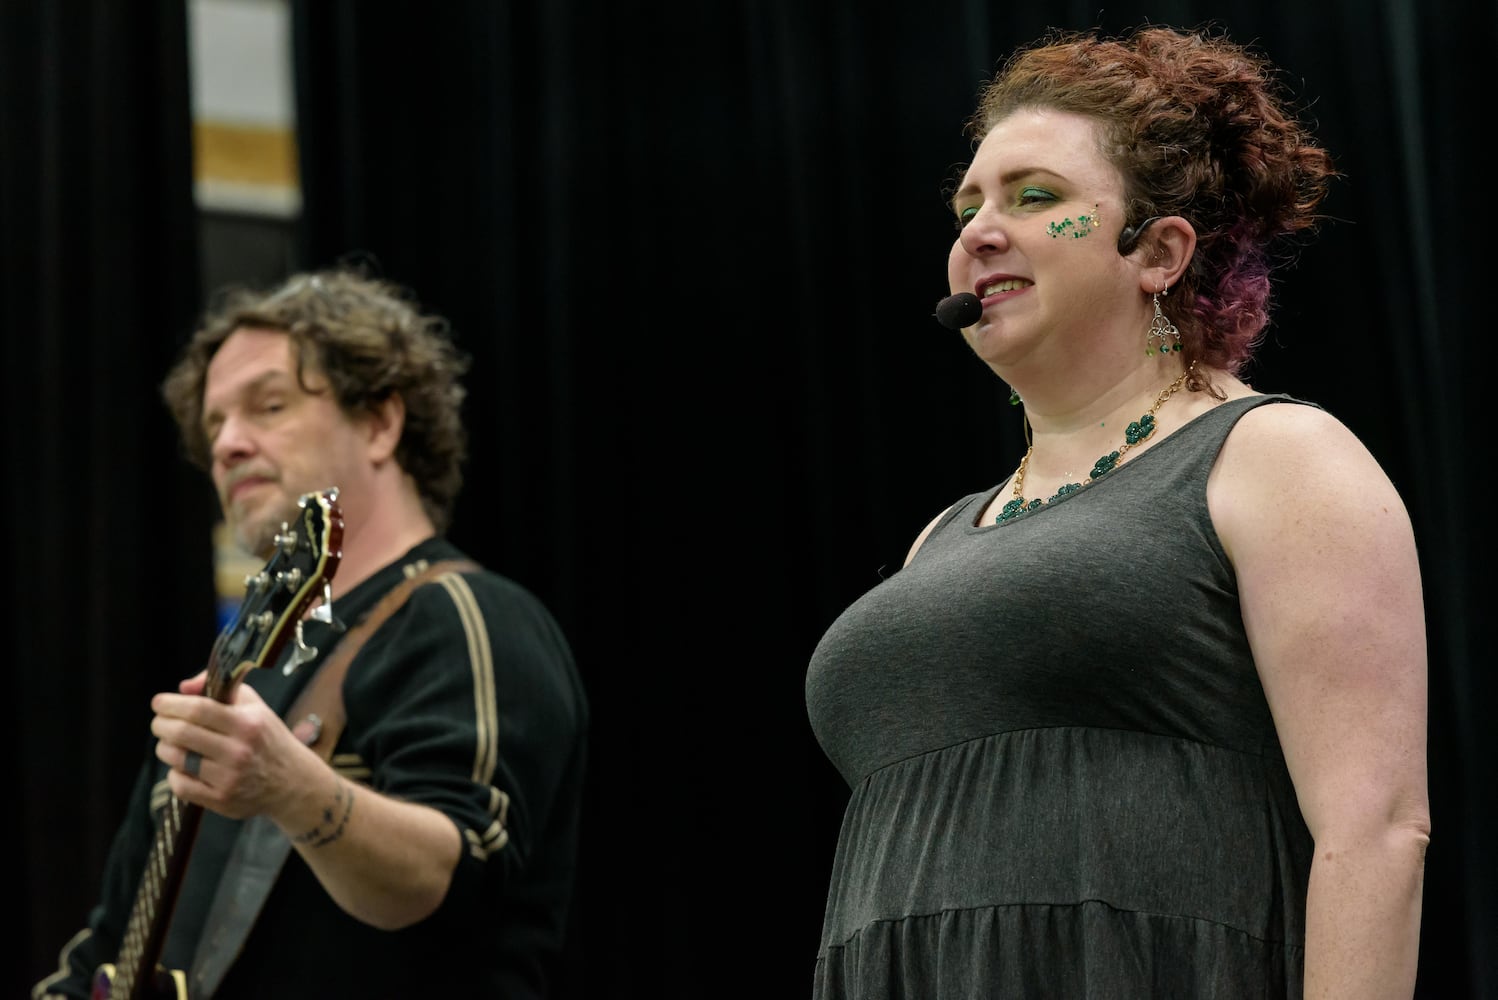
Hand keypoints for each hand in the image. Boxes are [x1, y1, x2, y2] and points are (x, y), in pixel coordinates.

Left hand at [151, 671, 318, 818]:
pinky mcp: (221, 800)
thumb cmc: (268, 739)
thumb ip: (221, 689)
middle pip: (182, 733)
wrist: (293, 781)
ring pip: (177, 759)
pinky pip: (180, 785)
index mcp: (248, 723)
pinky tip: (184, 767)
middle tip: (159, 722)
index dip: (171, 704)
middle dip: (161, 725)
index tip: (159, 702)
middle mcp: (239, 751)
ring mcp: (229, 778)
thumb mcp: (254, 707)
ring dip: (166, 748)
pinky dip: (175, 773)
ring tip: (171, 743)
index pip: (198, 709)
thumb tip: (183, 688)